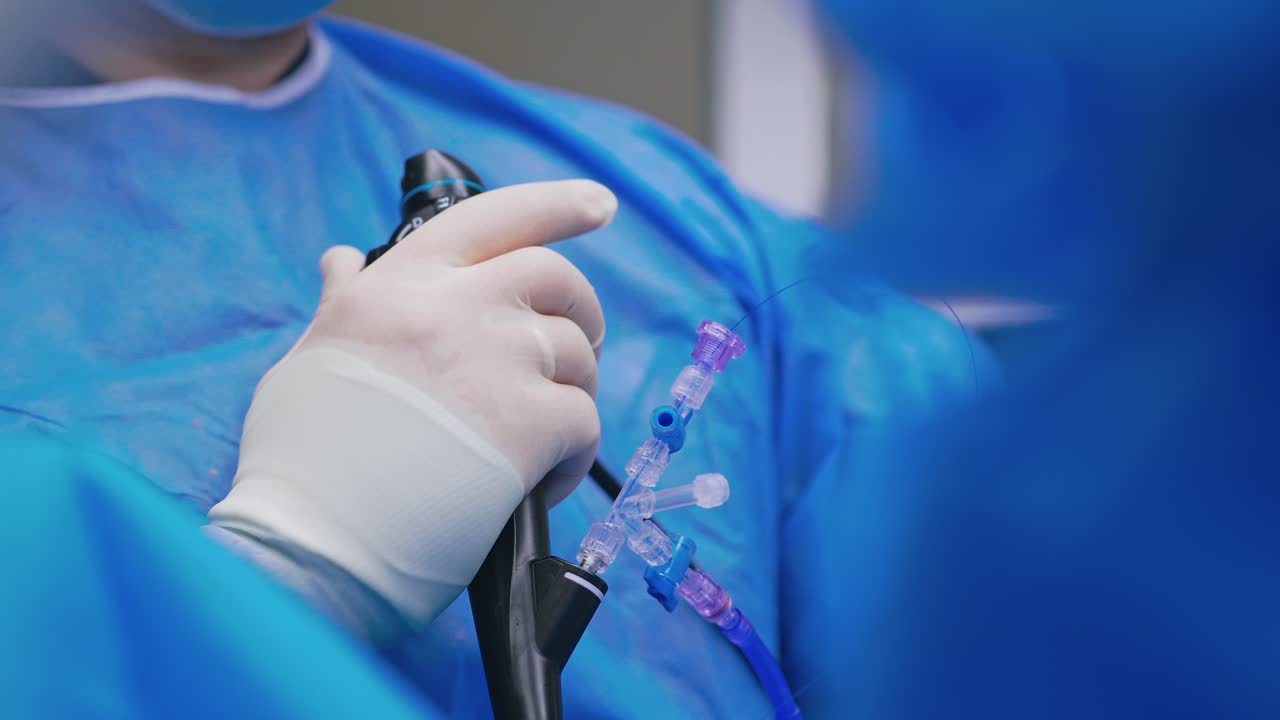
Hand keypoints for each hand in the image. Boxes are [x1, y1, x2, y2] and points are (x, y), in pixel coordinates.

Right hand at [209, 180, 615, 631]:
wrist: (315, 541)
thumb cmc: (302, 459)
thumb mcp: (311, 356)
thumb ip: (344, 303)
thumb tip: (341, 261)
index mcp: (402, 282)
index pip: (496, 216)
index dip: (558, 204)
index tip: (599, 204)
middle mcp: (455, 305)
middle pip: (557, 278)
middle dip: (581, 311)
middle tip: (579, 345)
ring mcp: (497, 360)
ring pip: (577, 352)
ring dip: (573, 390)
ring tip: (540, 434)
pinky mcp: (528, 423)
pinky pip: (585, 421)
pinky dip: (574, 454)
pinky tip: (540, 481)